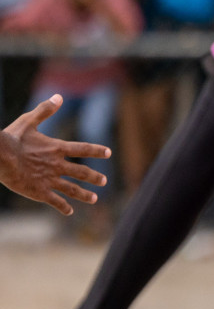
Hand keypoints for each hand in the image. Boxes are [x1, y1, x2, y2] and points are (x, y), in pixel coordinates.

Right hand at [0, 95, 110, 214]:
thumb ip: (45, 110)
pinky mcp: (39, 192)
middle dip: (94, 177)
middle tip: (104, 181)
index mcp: (57, 148)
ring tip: (95, 199)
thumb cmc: (11, 138)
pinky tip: (69, 212)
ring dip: (85, 195)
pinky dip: (63, 207)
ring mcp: (49, 180)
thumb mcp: (28, 121)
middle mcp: (57, 165)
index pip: (83, 149)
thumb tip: (58, 96)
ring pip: (72, 189)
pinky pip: (55, 201)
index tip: (108, 152)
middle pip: (82, 172)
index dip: (97, 151)